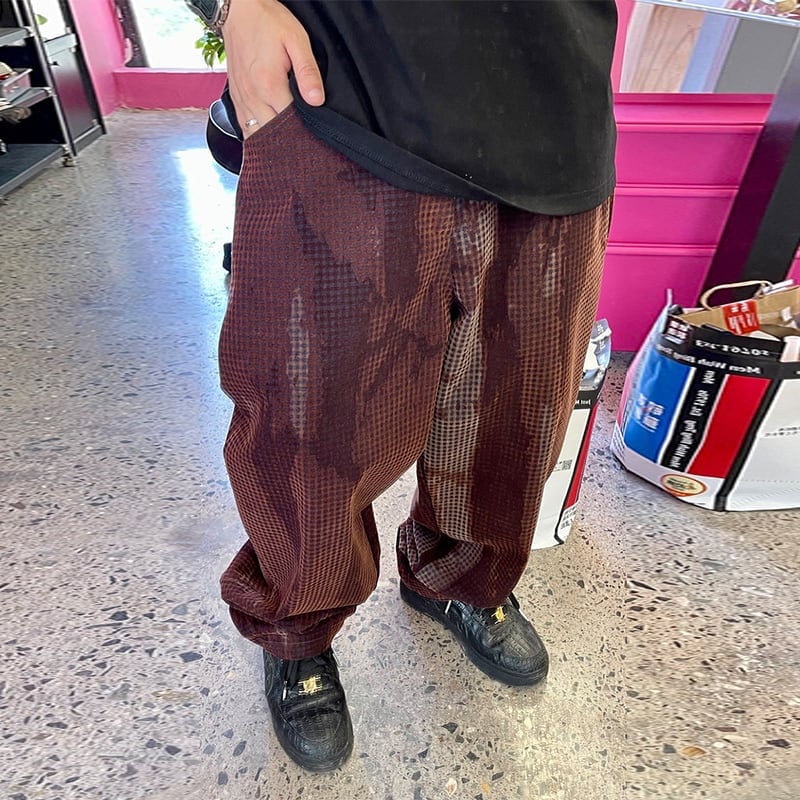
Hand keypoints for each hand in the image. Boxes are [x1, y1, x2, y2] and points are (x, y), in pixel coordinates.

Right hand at [222, 0, 323, 137]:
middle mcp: (253, 97)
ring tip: (287, 146)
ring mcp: (242, 99)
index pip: (291, 123)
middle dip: (289, 141)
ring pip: (256, 135)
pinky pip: (244, 128)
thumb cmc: (268, 22)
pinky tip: (268, 139)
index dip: (305, 132)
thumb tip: (317, 101)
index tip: (315, 135)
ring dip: (272, 142)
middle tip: (304, 144)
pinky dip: (256, 136)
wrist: (238, 10)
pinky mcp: (236, 98)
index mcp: (270, 85)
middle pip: (273, 134)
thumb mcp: (296, 40)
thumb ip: (308, 72)